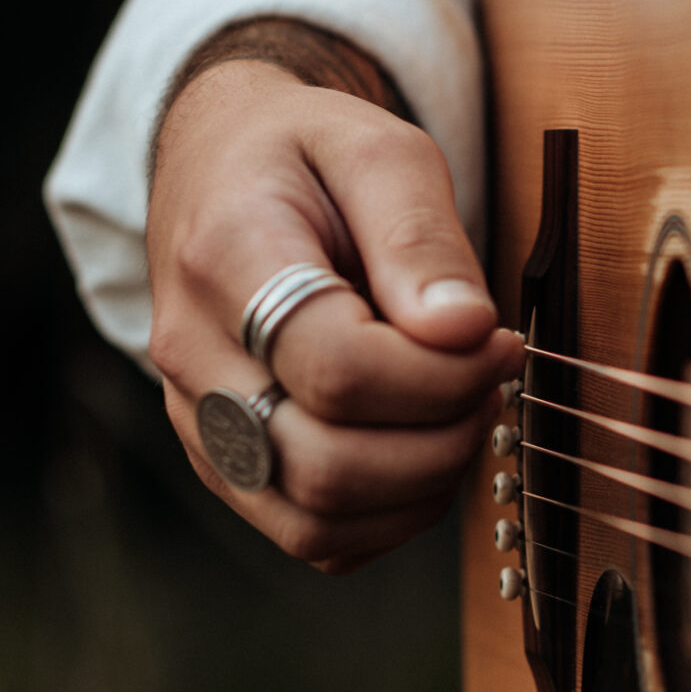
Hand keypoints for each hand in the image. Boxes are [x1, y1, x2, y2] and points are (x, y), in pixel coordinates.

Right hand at [147, 40, 521, 571]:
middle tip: (488, 380)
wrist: (219, 170)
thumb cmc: (307, 159)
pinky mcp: (226, 465)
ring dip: (420, 486)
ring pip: (318, 522)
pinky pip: (314, 538)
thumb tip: (464, 332)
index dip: (442, 375)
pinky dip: (389, 516)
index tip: (498, 339)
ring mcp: (200, 423)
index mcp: (225, 260)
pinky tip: (421, 448)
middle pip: (327, 464)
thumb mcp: (377, 152)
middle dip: (441, 438)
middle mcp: (192, 356)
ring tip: (458, 412)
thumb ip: (421, 237)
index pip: (336, 368)